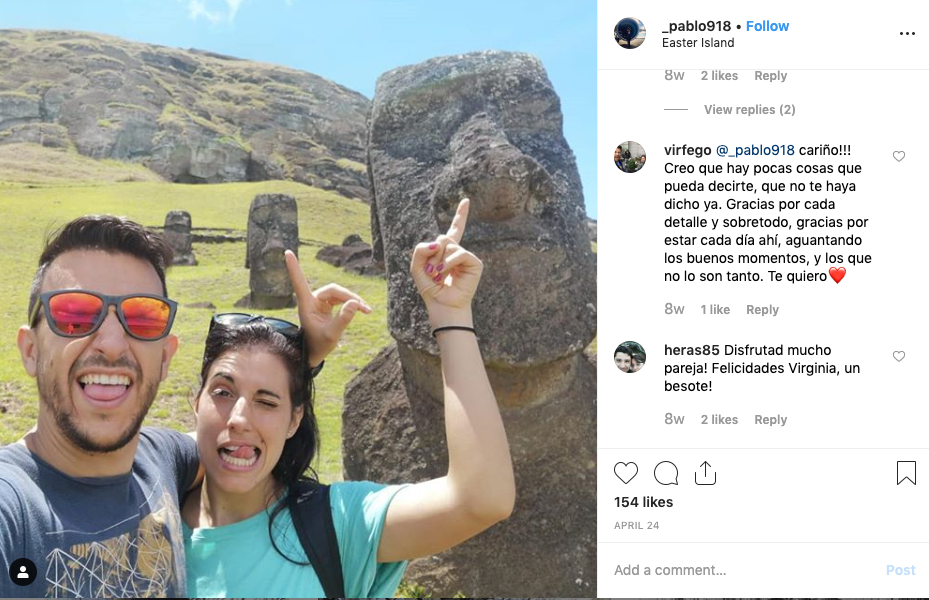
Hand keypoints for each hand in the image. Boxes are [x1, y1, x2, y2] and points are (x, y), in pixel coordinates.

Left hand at [285, 249, 371, 366]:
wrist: (316, 353)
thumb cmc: (319, 345)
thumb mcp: (332, 335)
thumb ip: (343, 319)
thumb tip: (354, 303)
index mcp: (306, 304)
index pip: (299, 282)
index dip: (294, 267)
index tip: (286, 252)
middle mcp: (312, 300)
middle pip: (333, 289)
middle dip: (349, 297)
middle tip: (363, 308)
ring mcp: (320, 302)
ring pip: (339, 293)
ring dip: (353, 300)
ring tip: (366, 310)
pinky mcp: (326, 305)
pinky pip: (341, 298)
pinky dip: (352, 303)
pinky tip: (363, 309)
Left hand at [410, 198, 482, 323]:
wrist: (442, 305)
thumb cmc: (431, 288)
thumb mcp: (417, 267)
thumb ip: (420, 250)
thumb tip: (437, 242)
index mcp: (446, 251)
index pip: (455, 230)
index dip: (461, 215)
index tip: (466, 201)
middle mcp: (458, 252)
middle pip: (442, 237)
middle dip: (432, 254)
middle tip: (432, 272)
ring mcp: (467, 257)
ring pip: (448, 244)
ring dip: (438, 260)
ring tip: (438, 275)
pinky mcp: (475, 263)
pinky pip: (458, 253)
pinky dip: (448, 263)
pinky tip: (446, 273)